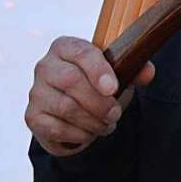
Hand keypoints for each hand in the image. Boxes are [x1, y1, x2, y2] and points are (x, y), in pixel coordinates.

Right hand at [25, 36, 154, 156]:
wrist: (76, 110)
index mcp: (66, 47)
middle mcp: (45, 65)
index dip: (98, 70)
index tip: (113, 88)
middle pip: (71, 81)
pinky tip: (89, 132)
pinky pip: (56, 128)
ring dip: (92, 120)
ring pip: (66, 107)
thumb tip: (148, 73)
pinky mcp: (32, 116)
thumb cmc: (97, 84)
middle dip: (99, 102)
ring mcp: (36, 91)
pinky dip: (79, 134)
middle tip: (115, 114)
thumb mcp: (117, 73)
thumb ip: (135, 69)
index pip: (81, 53)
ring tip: (106, 124)